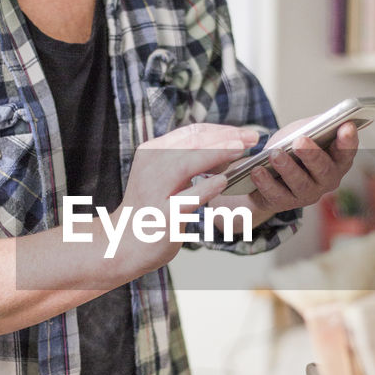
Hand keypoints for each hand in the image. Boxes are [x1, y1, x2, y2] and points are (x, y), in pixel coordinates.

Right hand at [110, 121, 258, 275]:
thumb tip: (224, 148)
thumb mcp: (163, 176)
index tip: (245, 134)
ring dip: (216, 154)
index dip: (222, 130)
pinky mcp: (162, 216)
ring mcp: (155, 191)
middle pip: (192, 143)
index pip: (192, 133)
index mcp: (152, 152)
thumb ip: (187, 161)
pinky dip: (205, 189)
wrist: (121, 244)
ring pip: (186, 164)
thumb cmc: (149, 210)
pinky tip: (223, 182)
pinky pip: (185, 199)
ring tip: (240, 150)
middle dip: (226, 138)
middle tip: (253, 137)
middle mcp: (151, 167)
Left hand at [215, 121, 359, 227]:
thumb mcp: (305, 131)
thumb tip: (327, 118)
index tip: (346, 126)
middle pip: (324, 170)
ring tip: (275, 154)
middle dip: (312, 154)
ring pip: (300, 183)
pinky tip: (257, 171)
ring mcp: (307, 194)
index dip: (348, 140)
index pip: (347, 151)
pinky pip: (276, 195)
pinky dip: (266, 183)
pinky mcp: (284, 203)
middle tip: (300, 140)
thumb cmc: (292, 148)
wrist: (269, 172)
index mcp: (337, 160)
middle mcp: (327, 180)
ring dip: (287, 168)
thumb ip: (316, 125)